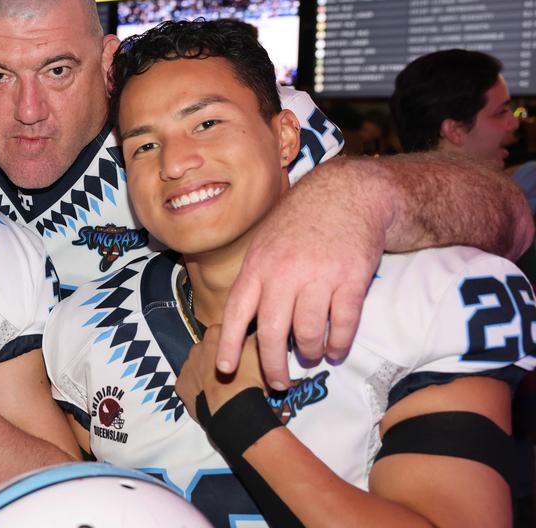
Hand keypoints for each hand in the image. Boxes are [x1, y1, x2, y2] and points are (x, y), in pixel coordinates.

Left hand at [177, 324, 266, 420]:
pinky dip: (198, 388)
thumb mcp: (260, 351)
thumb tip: (253, 332)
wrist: (235, 410)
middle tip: (235, 372)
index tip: (244, 355)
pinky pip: (190, 384)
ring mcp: (187, 366)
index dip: (235, 344)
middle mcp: (197, 346)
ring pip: (199, 366)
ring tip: (224, 386)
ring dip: (208, 373)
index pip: (226, 332)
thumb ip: (254, 336)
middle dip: (220, 358)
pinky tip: (211, 396)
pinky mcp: (181, 385)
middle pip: (210, 349)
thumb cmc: (250, 378)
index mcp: (215, 334)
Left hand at [220, 163, 377, 389]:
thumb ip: (255, 278)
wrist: (347, 194)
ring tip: (311, 357)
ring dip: (310, 354)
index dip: (230, 343)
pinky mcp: (352, 280)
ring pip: (309, 333)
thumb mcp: (265, 242)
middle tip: (279, 383)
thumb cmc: (300, 223)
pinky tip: (336, 350)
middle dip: (273, 366)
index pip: (237, 311)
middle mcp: (284, 273)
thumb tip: (243, 320)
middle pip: (273, 333)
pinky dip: (340, 344)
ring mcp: (319, 276)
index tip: (226, 369)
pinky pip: (344, 324)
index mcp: (258, 265)